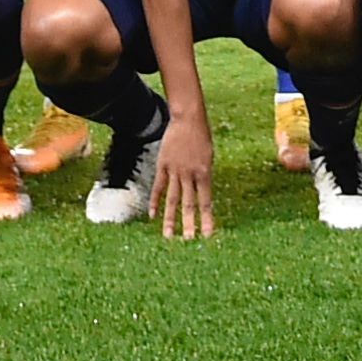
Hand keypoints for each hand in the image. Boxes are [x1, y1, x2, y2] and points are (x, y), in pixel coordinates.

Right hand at [156, 112, 215, 238]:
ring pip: (172, 199)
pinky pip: (159, 187)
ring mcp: (175, 171)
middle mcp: (190, 175)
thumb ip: (204, 176)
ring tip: (169, 236)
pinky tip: (152, 216)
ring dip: (171, 219)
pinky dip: (155, 201)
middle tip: (189, 242)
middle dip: (189, 224)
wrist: (188, 118)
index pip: (206, 202)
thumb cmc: (202, 137)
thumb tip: (200, 193)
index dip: (207, 219)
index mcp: (205, 173)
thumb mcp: (209, 157)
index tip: (208, 235)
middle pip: (189, 204)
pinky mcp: (163, 166)